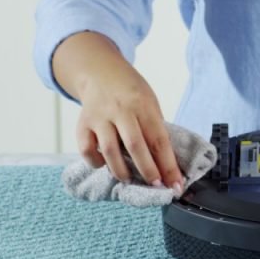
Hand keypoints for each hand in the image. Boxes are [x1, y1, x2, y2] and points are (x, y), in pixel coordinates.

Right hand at [53, 32, 182, 189]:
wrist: (100, 72)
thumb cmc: (131, 92)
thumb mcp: (150, 103)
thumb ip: (154, 128)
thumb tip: (166, 164)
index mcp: (143, 105)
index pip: (159, 140)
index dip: (168, 165)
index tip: (176, 184)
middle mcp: (121, 110)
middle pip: (136, 146)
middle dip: (148, 171)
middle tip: (156, 186)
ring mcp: (100, 117)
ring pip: (110, 150)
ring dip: (122, 171)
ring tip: (129, 180)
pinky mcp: (83, 123)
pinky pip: (86, 149)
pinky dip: (96, 162)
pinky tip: (104, 165)